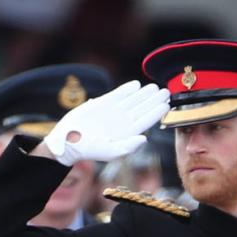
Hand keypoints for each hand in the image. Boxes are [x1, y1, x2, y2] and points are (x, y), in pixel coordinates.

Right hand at [38, 79, 168, 165]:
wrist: (69, 140)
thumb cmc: (89, 150)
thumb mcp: (110, 152)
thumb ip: (128, 147)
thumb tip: (145, 139)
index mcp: (128, 133)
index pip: (146, 121)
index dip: (156, 112)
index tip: (166, 104)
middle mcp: (123, 122)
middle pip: (142, 108)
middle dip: (154, 100)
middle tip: (166, 91)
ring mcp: (114, 112)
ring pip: (133, 100)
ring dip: (144, 93)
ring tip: (155, 87)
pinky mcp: (103, 104)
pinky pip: (118, 95)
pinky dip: (127, 89)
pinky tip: (136, 85)